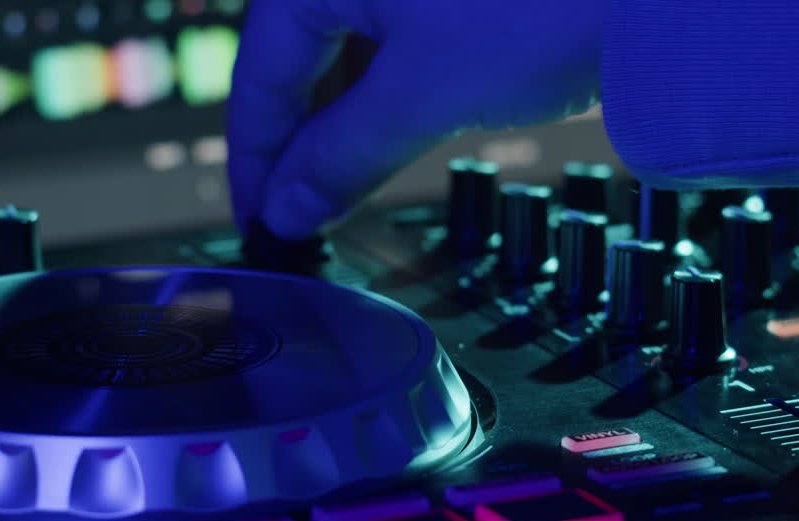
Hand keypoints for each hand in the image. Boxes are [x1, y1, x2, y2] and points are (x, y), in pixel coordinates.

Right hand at [227, 0, 605, 238]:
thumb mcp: (422, 96)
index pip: (262, 74)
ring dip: (341, 123)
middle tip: (299, 214)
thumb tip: (288, 210)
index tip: (260, 221)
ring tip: (343, 185)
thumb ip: (341, 157)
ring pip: (346, 51)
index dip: (257, 159)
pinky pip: (391, 40)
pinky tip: (384, 137)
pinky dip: (384, 94)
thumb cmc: (542, 8)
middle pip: (299, 58)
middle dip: (299, 143)